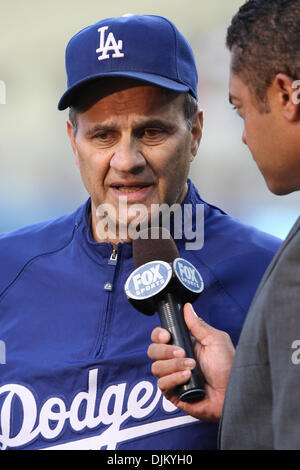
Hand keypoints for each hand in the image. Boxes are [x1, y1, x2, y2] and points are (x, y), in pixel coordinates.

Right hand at [147, 303, 234, 420]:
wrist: (233, 391)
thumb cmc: (228, 366)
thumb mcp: (215, 340)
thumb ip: (198, 325)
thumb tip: (187, 307)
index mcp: (182, 345)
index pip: (158, 337)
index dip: (158, 335)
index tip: (166, 335)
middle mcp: (174, 361)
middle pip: (153, 351)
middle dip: (165, 350)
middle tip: (182, 352)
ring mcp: (173, 377)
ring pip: (156, 367)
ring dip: (173, 365)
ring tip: (192, 367)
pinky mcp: (173, 393)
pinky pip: (162, 384)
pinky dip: (173, 379)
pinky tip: (187, 377)